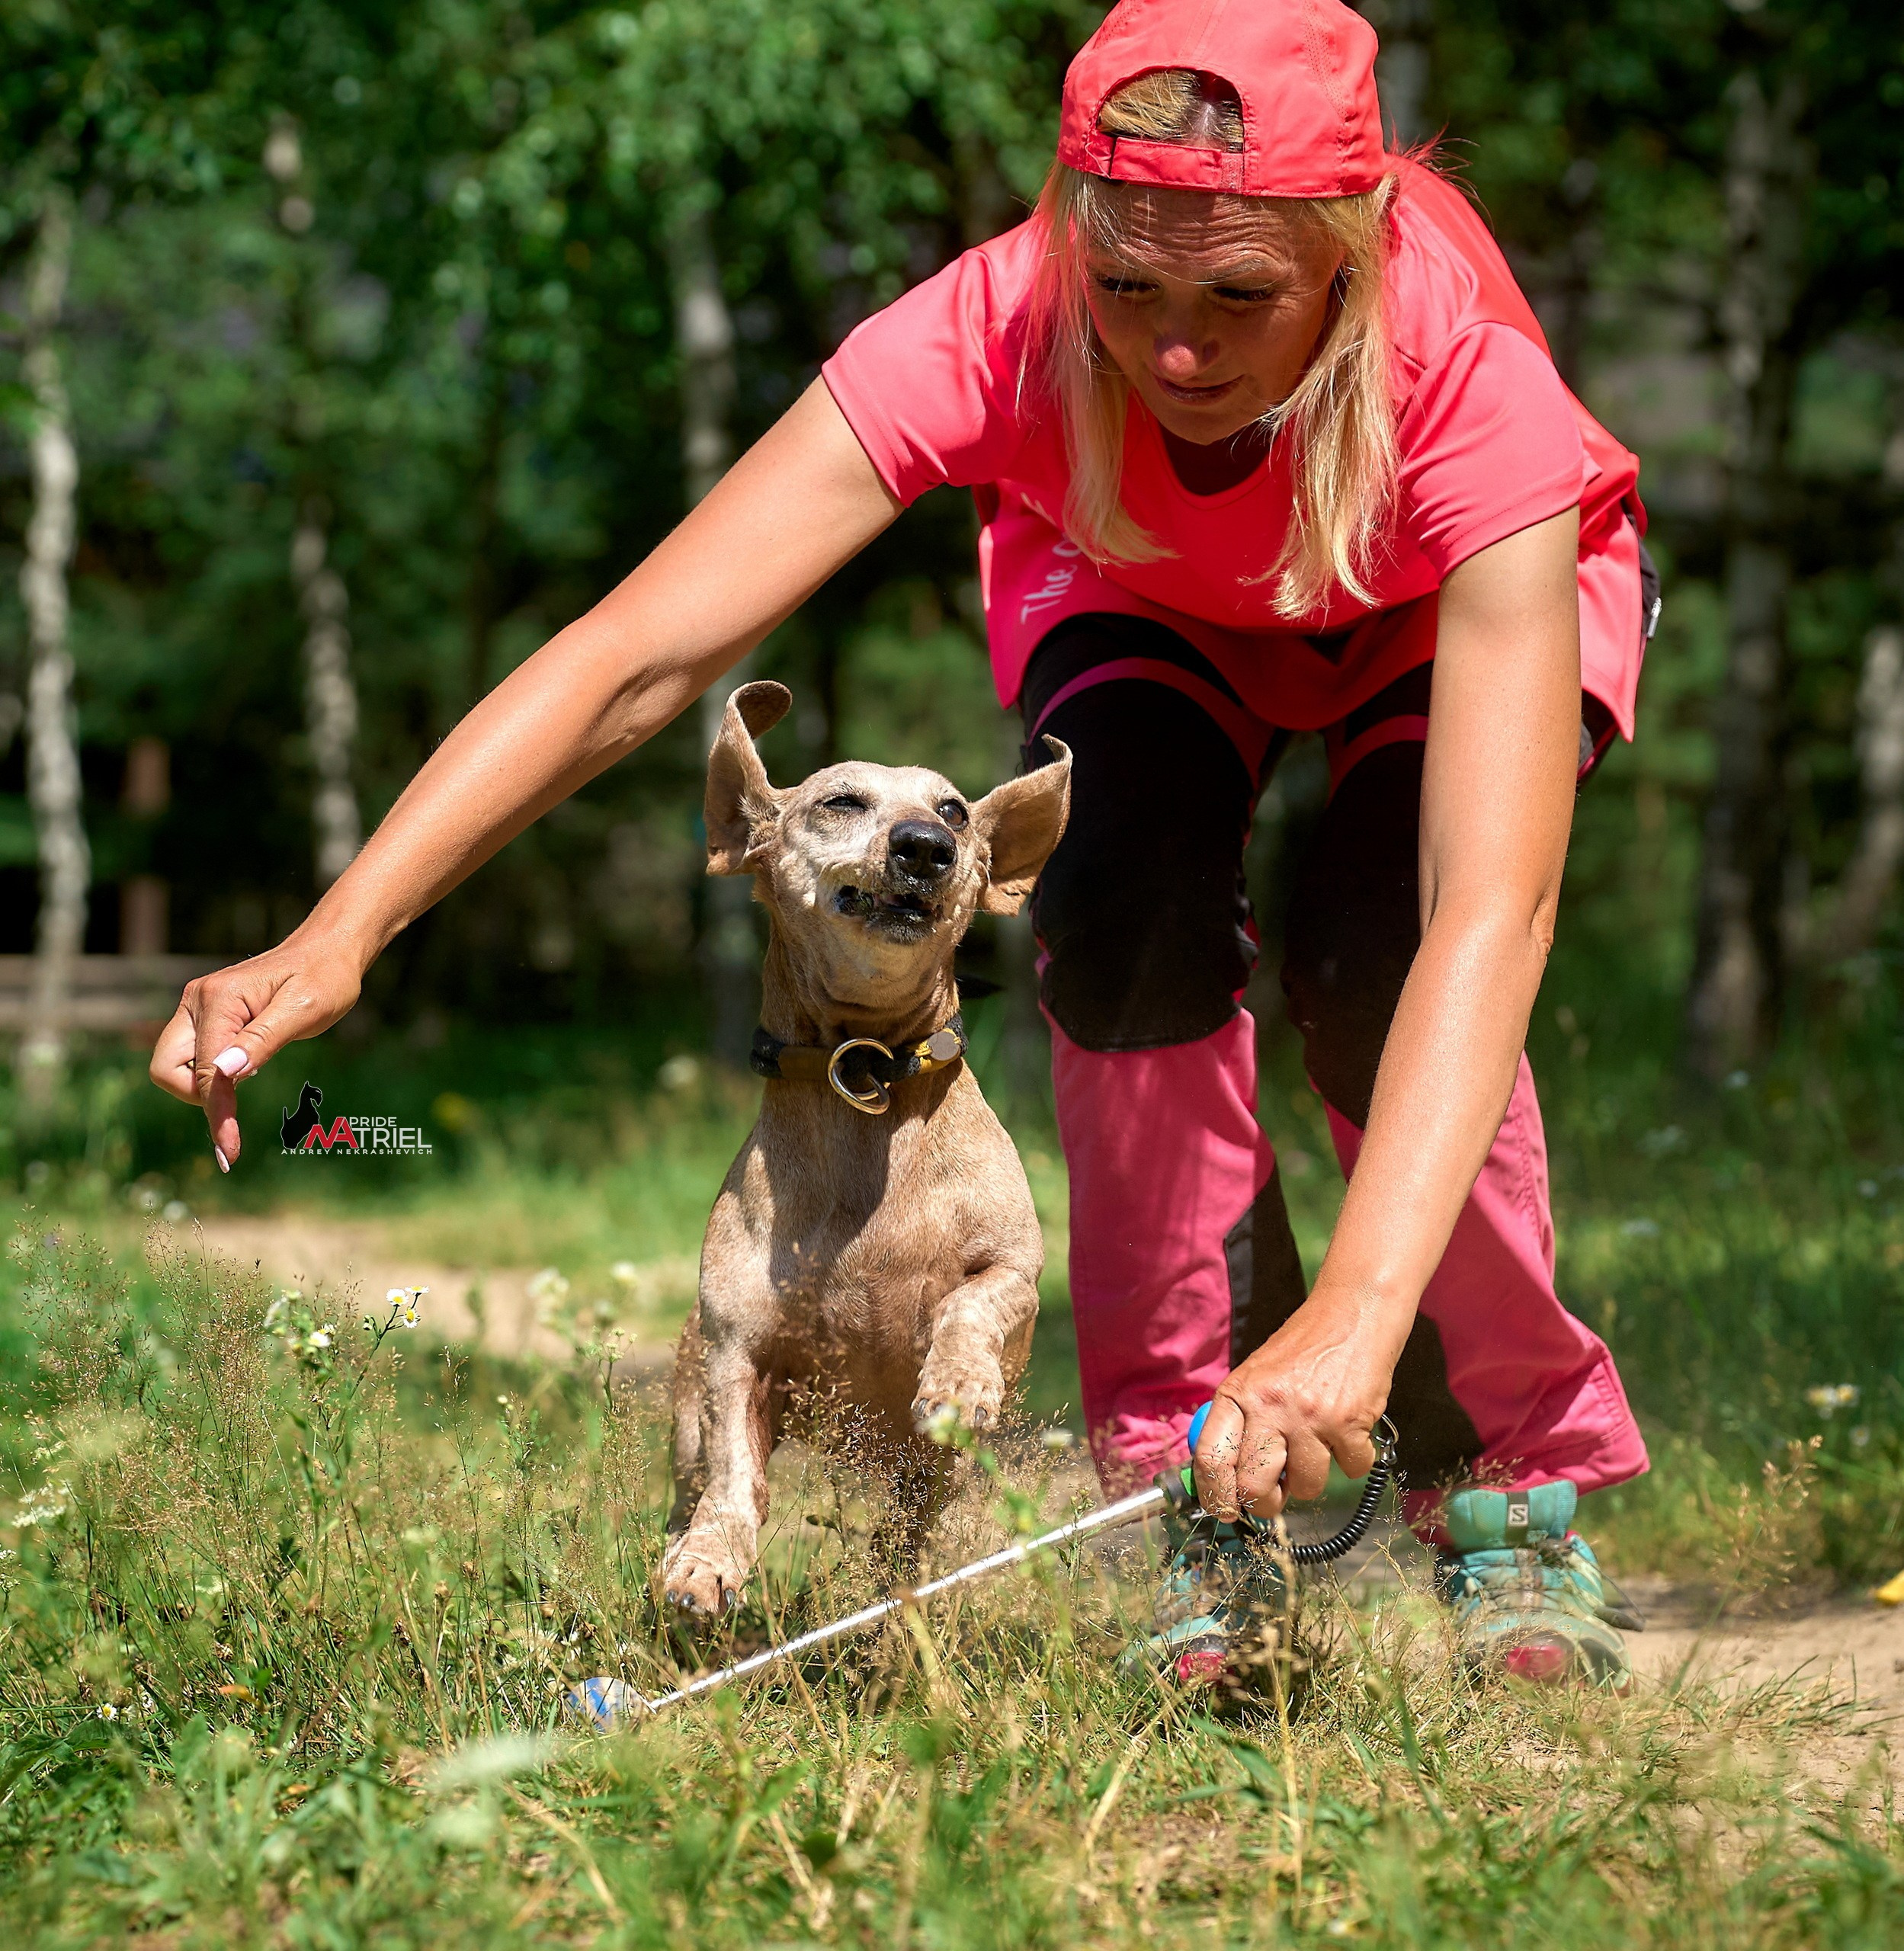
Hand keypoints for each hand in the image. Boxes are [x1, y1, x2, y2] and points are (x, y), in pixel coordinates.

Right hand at [148, 930, 365, 1169]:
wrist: (327, 952)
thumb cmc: (324, 978)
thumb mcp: (305, 1009)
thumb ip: (263, 1040)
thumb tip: (224, 1073)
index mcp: (218, 999)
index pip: (202, 1071)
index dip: (215, 1112)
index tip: (229, 1152)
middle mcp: (197, 1001)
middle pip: (166, 1069)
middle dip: (197, 1095)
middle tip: (239, 1100)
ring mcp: (197, 1008)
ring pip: (174, 1065)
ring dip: (204, 1085)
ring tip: (253, 1069)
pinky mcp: (206, 1017)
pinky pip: (192, 1057)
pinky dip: (210, 1075)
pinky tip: (241, 1071)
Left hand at [1192, 1285, 1406, 1519]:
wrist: (1353, 1313)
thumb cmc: (1303, 1348)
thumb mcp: (1257, 1375)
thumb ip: (1242, 1420)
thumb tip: (1228, 1478)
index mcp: (1238, 1393)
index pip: (1210, 1457)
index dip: (1214, 1495)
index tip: (1225, 1509)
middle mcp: (1269, 1405)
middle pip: (1253, 1485)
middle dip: (1265, 1503)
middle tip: (1275, 1497)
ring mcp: (1309, 1416)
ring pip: (1305, 1487)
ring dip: (1311, 1481)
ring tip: (1315, 1449)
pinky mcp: (1349, 1422)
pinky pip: (1350, 1471)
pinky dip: (1352, 1460)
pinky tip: (1348, 1433)